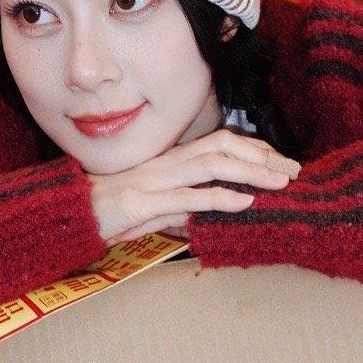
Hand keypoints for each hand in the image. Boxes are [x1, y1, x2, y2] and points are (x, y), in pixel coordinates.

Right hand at [85, 127, 300, 244]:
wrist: (69, 218)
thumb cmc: (107, 214)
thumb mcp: (151, 213)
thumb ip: (178, 211)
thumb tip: (202, 217)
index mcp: (169, 163)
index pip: (217, 144)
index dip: (252, 148)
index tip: (280, 161)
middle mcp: (165, 165)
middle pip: (221, 145)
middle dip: (261, 154)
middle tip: (294, 168)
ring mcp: (154, 181)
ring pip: (210, 165)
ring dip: (250, 171)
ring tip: (279, 180)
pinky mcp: (143, 203)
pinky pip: (187, 197)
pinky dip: (219, 198)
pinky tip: (244, 202)